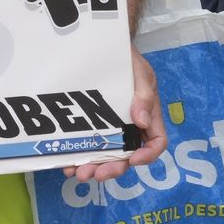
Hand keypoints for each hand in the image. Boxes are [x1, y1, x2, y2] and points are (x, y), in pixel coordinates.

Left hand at [64, 46, 167, 181]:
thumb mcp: (141, 72)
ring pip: (106, 156)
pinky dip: (79, 157)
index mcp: (148, 117)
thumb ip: (144, 95)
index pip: (156, 142)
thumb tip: (141, 120)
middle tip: (97, 174)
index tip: (133, 160)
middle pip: (128, 157)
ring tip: (79, 173)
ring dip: (93, 167)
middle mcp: (131, 128)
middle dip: (113, 168)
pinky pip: (88, 146)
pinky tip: (67, 164)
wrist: (103, 49)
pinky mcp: (92, 127)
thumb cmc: (128, 61)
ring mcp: (111, 129)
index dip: (147, 155)